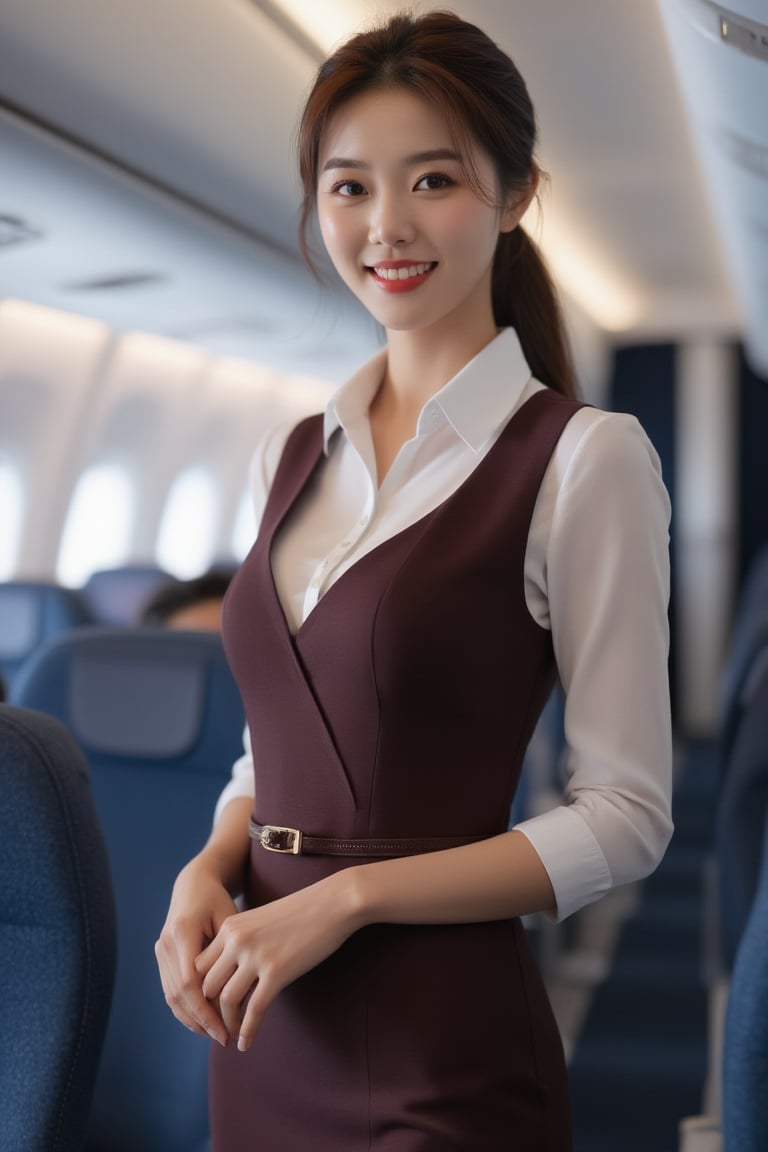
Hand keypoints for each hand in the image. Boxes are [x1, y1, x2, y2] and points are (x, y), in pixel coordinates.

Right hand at [155, 855, 238, 1046]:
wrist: (194, 884)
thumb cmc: (219, 901)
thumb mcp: (229, 920)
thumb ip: (231, 955)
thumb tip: (244, 996)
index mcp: (182, 932)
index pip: (191, 984)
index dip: (207, 1012)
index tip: (226, 1029)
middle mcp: (166, 942)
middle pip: (179, 995)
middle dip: (200, 1021)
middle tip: (223, 1038)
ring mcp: (160, 949)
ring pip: (171, 995)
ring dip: (191, 1019)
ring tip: (214, 1034)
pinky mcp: (160, 955)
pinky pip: (170, 989)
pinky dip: (184, 1008)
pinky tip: (202, 1021)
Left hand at [195, 872, 359, 1051]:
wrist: (333, 902)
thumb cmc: (301, 912)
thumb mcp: (261, 921)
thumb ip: (242, 942)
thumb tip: (233, 973)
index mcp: (230, 927)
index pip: (199, 967)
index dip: (201, 991)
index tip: (209, 1007)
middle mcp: (236, 940)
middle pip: (207, 986)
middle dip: (209, 1011)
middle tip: (217, 1027)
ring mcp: (256, 956)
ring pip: (226, 1000)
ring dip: (227, 1024)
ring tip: (231, 1037)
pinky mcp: (276, 971)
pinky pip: (254, 1009)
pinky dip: (247, 1030)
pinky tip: (246, 1044)